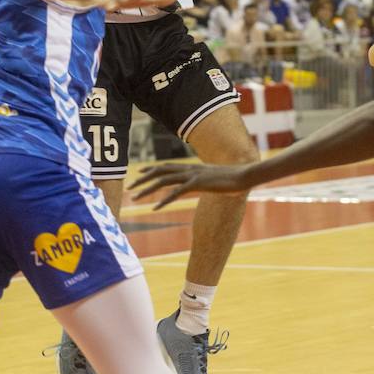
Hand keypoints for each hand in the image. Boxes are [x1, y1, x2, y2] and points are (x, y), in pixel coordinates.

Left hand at [129, 160, 253, 208]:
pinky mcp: (197, 184)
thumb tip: (202, 183)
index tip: (138, 172)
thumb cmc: (231, 178)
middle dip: (142, 179)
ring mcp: (192, 176)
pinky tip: (154, 208)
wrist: (244, 174)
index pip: (166, 166)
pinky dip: (164, 200)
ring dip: (147, 190)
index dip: (151, 169)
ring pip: (163, 181)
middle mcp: (188, 169)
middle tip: (128, 187)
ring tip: (134, 198)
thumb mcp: (213, 178)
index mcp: (191, 167)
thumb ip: (204, 180)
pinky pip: (176, 193)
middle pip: (159, 172)